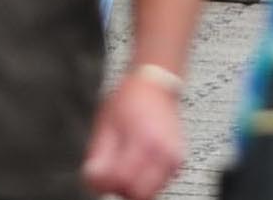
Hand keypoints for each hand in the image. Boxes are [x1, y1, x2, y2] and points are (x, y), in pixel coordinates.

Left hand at [81, 72, 185, 198]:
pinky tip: (138, 163)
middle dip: (122, 188)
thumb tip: (94, 180)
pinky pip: (159, 184)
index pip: (124, 183)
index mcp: (146, 142)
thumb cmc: (130, 99)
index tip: (100, 174)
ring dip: (134, 185)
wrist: (156, 84)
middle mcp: (165, 153)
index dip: (107, 183)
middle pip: (140, 194)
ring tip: (126, 164)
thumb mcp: (106, 125)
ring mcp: (175, 158)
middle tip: (112, 173)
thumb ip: (98, 157)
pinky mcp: (178, 161)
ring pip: (151, 193)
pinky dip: (146, 180)